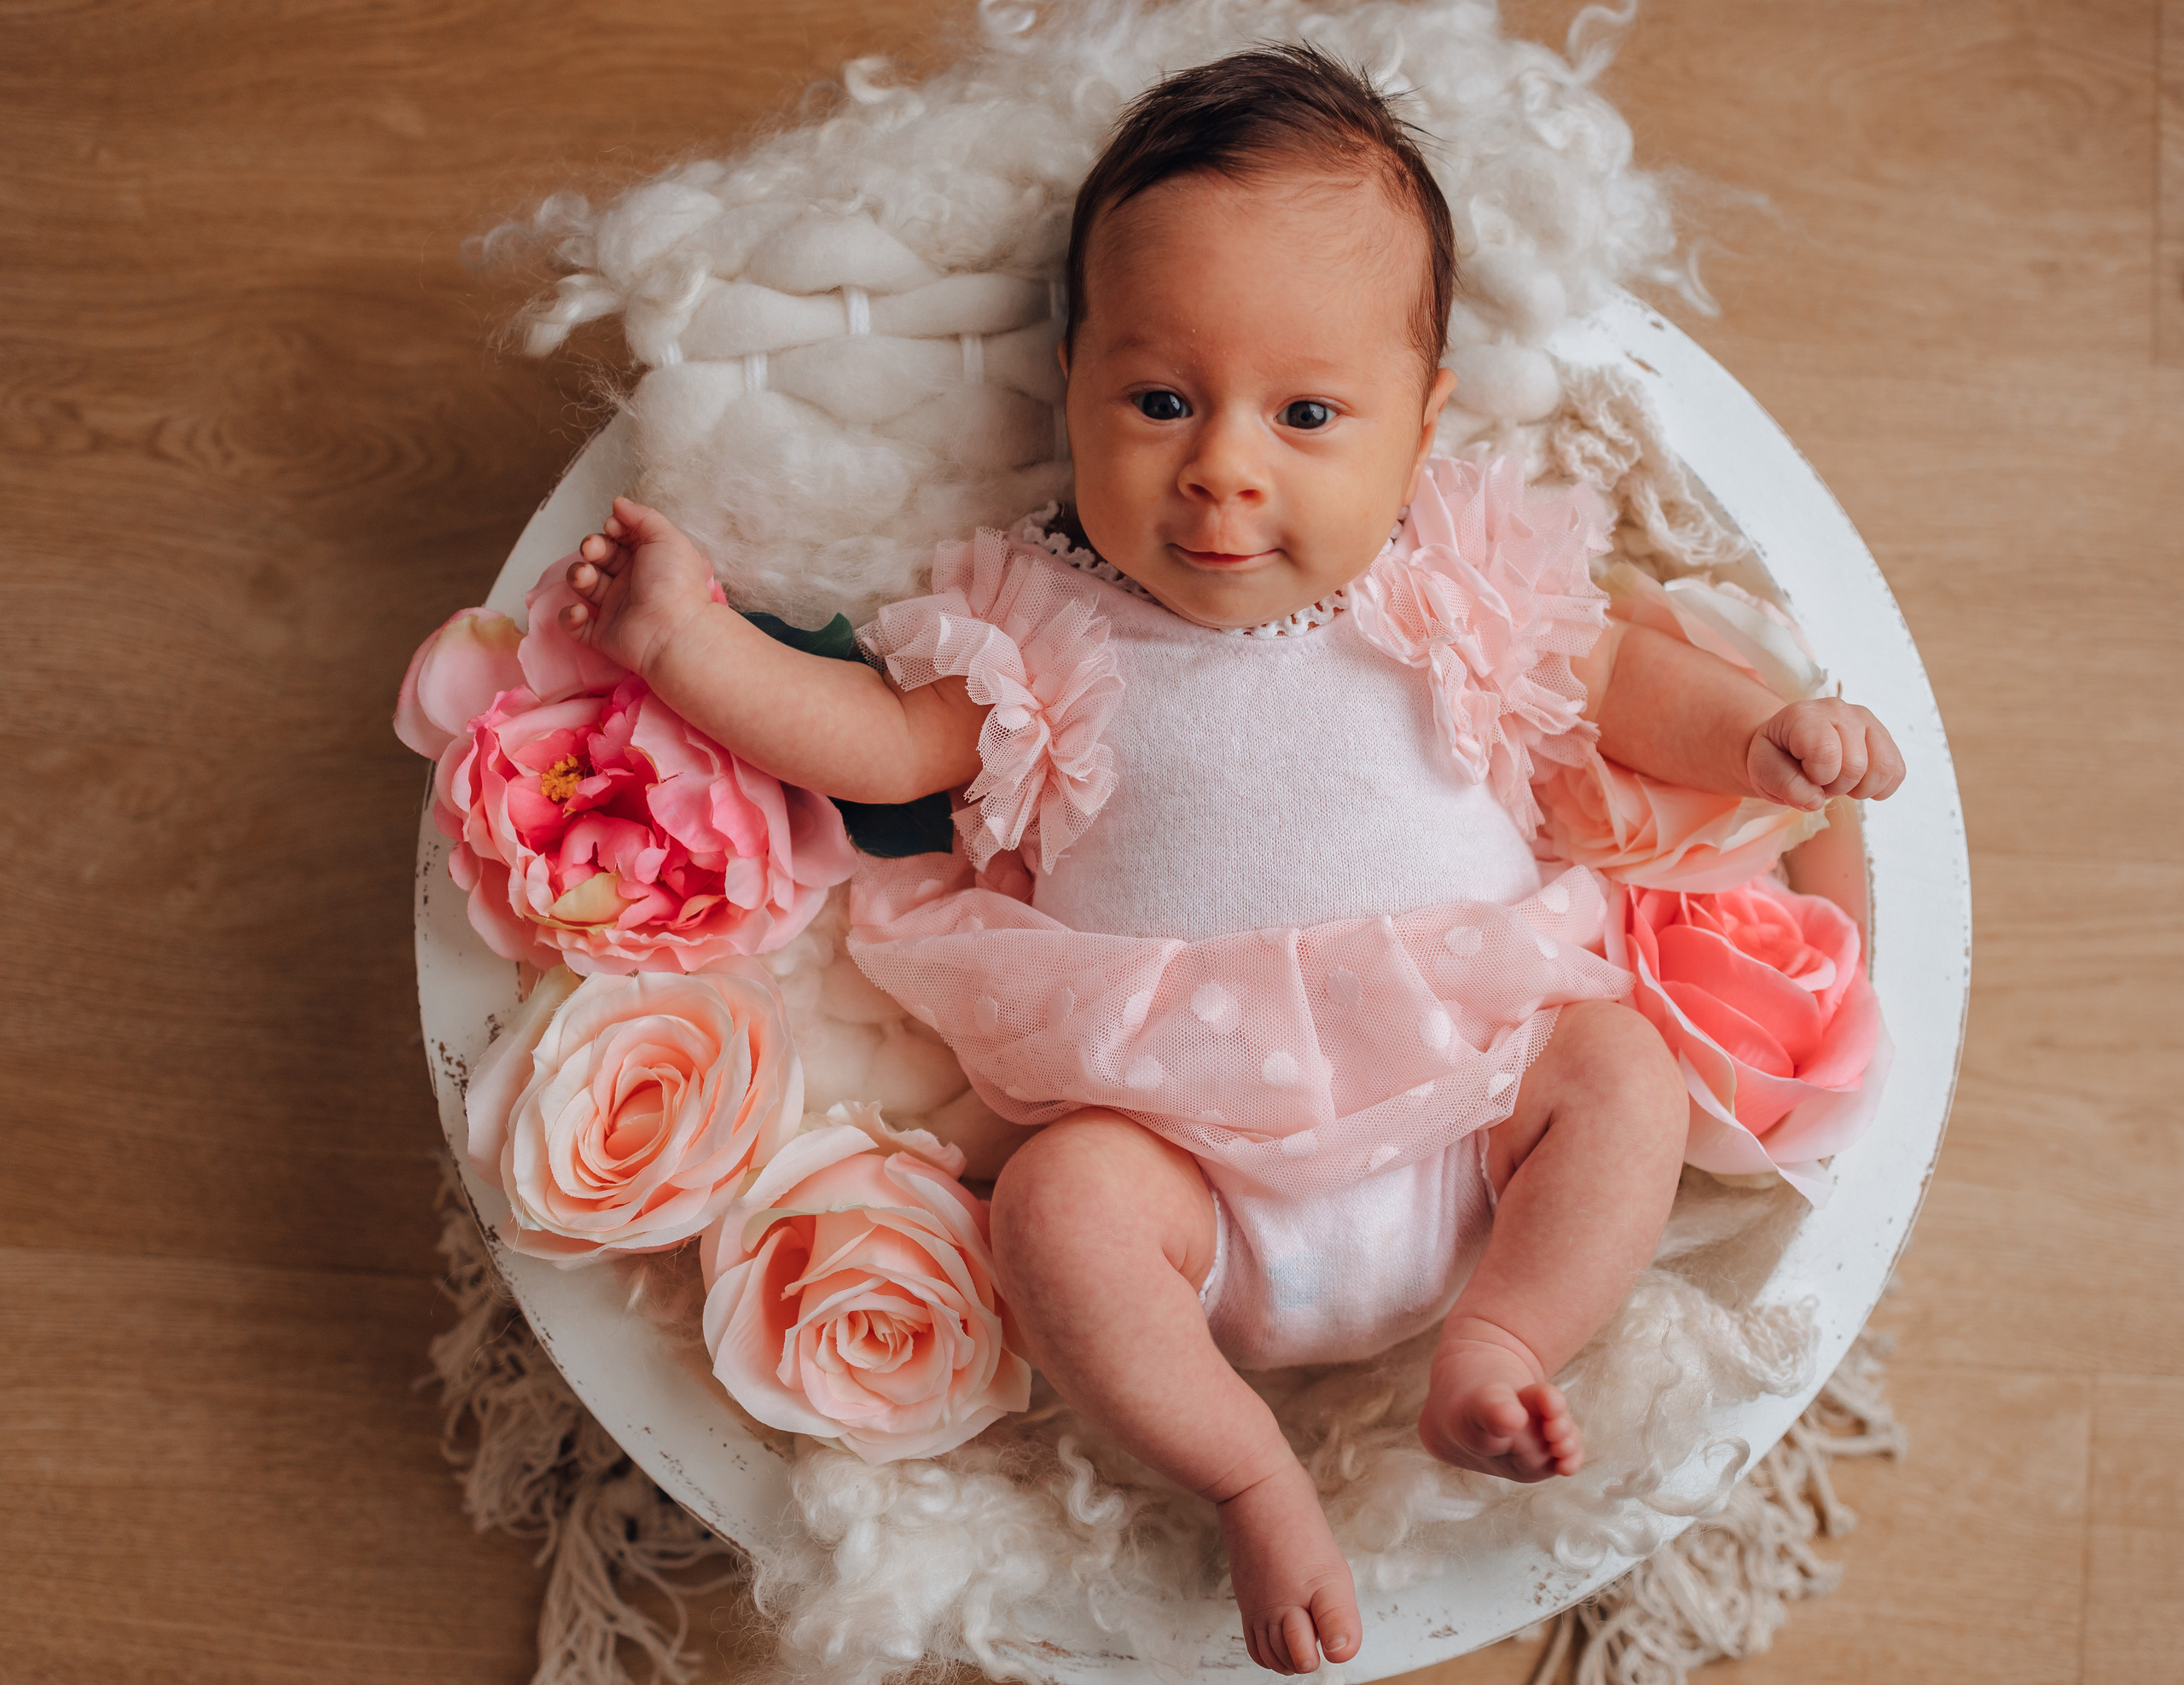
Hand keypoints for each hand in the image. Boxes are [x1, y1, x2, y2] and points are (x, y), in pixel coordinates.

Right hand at [559, 496, 716, 677]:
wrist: (674, 632)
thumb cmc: (674, 583)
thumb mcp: (665, 537)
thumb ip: (642, 516)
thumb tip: (618, 504)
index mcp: (647, 559)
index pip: (619, 538)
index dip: (610, 530)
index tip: (613, 529)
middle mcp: (631, 582)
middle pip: (598, 557)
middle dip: (590, 549)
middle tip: (593, 551)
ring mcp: (616, 608)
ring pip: (584, 585)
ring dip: (577, 576)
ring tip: (585, 577)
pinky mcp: (603, 634)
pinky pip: (575, 624)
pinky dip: (569, 617)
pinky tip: (579, 611)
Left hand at [1747, 698, 1905, 809]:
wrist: (1788, 746)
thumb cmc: (1776, 756)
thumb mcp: (1763, 771)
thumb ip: (1783, 785)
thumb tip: (1815, 800)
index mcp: (1804, 715)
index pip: (1825, 753)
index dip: (1817, 777)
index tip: (1805, 774)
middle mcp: (1839, 709)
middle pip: (1855, 766)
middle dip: (1835, 786)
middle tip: (1819, 780)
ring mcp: (1866, 720)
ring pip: (1883, 768)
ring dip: (1860, 789)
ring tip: (1838, 782)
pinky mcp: (1884, 736)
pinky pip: (1897, 771)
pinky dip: (1879, 788)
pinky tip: (1858, 785)